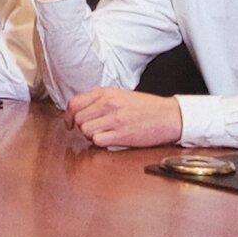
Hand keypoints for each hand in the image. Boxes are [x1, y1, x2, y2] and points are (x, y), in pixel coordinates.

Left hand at [63, 87, 184, 148]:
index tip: (70, 123)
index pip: (74, 103)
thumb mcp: (121, 95)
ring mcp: (115, 119)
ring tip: (103, 134)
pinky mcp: (122, 135)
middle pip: (78, 119)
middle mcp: (108, 104)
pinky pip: (98, 141)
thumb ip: (100, 100)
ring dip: (91, 135)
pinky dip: (100, 143)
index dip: (68, 116)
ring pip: (85, 130)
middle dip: (81, 127)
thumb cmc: (147, 107)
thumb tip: (80, 110)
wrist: (169, 116)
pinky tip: (110, 140)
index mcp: (106, 93)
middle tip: (92, 129)